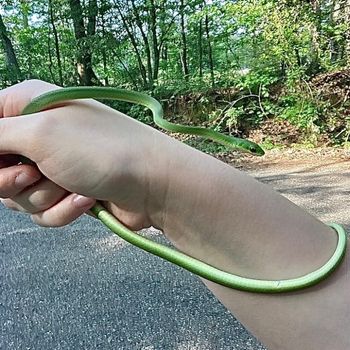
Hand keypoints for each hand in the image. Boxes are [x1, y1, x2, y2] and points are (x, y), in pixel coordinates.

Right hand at [0, 80, 168, 228]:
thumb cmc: (100, 150)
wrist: (152, 182)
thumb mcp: (38, 134)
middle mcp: (39, 134)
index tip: (2, 166)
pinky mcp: (68, 191)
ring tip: (72, 184)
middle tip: (34, 175)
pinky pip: (44, 211)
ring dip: (44, 196)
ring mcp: (55, 164)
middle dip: (12, 181)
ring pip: (19, 195)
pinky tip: (87, 200)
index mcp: (28, 107)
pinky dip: (63, 210)